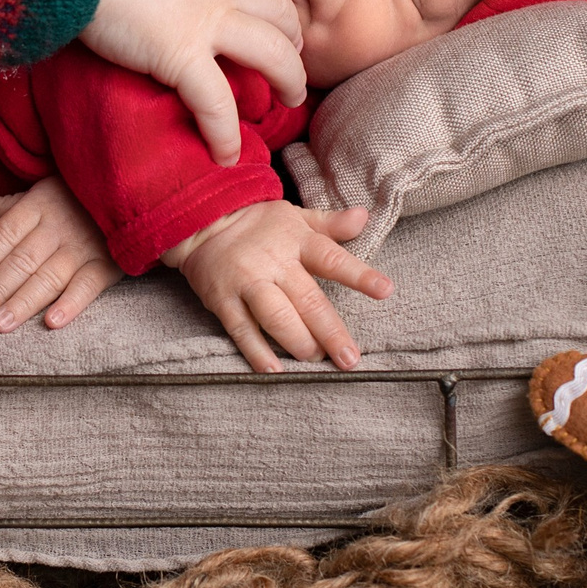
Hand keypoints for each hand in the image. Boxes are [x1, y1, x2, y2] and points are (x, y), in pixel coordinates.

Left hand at [0, 177, 123, 331]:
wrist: (129, 192)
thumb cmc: (74, 197)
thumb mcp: (40, 192)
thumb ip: (6, 205)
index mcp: (37, 206)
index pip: (5, 234)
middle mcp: (57, 227)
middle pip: (22, 260)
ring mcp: (84, 246)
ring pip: (48, 277)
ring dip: (23, 302)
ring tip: (0, 324)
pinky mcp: (107, 263)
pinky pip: (87, 286)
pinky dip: (71, 304)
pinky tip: (51, 321)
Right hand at [80, 0, 329, 165]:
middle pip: (278, 9)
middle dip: (295, 33)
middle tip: (298, 49)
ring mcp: (207, 20)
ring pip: (270, 54)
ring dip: (288, 79)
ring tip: (292, 99)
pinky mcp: (181, 56)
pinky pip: (214, 102)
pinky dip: (224, 133)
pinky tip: (228, 154)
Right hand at [164, 200, 384, 371]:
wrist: (201, 222)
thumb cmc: (257, 224)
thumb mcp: (295, 217)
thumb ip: (330, 224)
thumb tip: (363, 217)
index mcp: (296, 241)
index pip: (332, 258)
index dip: (359, 275)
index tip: (385, 290)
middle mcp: (273, 263)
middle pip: (308, 300)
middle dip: (331, 331)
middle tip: (350, 358)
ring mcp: (247, 283)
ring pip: (277, 318)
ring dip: (299, 343)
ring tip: (316, 359)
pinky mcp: (223, 301)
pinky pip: (242, 330)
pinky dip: (258, 353)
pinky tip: (275, 370)